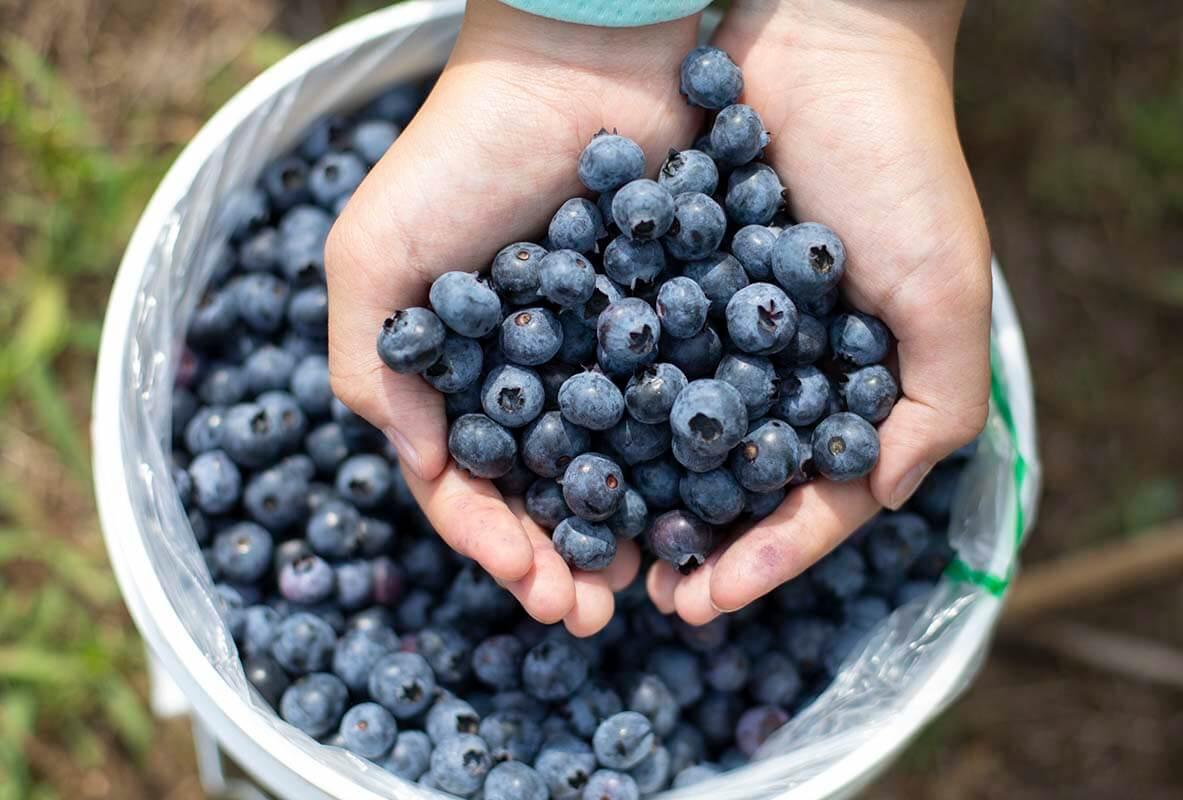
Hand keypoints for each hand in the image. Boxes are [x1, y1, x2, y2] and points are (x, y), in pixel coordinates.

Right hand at [325, 0, 701, 634]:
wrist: (584, 56)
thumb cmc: (464, 152)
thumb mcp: (375, 256)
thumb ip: (374, 368)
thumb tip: (417, 469)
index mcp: (453, 368)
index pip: (467, 483)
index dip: (494, 545)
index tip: (533, 588)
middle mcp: (527, 371)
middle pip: (543, 489)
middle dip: (562, 557)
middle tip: (596, 611)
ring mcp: (602, 350)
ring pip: (614, 464)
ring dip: (623, 527)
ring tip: (646, 580)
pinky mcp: (671, 322)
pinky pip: (677, 410)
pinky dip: (682, 464)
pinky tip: (701, 505)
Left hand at [647, 0, 991, 622]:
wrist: (818, 42)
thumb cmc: (899, 163)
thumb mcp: (943, 291)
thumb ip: (936, 406)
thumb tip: (881, 497)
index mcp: (846, 390)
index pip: (807, 502)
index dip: (764, 561)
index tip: (708, 603)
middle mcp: (775, 371)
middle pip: (729, 484)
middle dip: (692, 546)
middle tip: (643, 598)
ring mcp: (712, 331)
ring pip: (668, 435)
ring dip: (634, 494)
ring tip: (591, 544)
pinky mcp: (656, 282)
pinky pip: (622, 356)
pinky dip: (595, 406)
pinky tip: (557, 450)